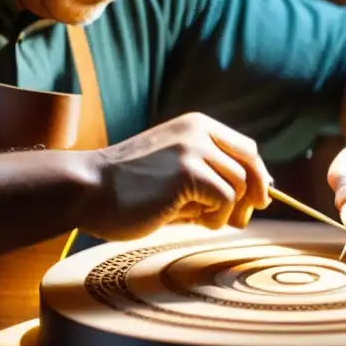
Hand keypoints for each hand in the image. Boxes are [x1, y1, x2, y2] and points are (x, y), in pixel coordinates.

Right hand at [79, 112, 272, 240]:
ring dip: (225, 211)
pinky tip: (191, 221)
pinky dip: (215, 218)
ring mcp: (193, 149)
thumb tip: (251, 199)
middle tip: (241, 219)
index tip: (256, 200)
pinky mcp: (187, 173)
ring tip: (197, 220)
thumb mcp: (173, 168)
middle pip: (251, 164)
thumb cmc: (127, 189)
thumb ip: (207, 175)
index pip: (245, 148)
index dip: (256, 176)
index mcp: (195, 125)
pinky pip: (224, 200)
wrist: (88, 189)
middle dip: (253, 194)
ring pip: (238, 185)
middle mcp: (198, 131)